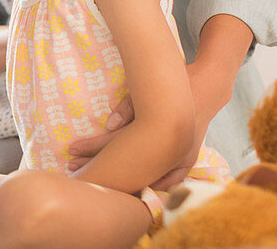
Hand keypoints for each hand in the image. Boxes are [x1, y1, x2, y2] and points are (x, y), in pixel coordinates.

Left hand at [66, 59, 231, 189]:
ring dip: (116, 178)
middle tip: (72, 166)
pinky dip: (140, 184)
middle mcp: (169, 152)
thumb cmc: (174, 87)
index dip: (91, 148)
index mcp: (157, 132)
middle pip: (126, 165)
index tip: (69, 149)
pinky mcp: (183, 163)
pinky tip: (123, 188)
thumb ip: (129, 108)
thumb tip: (109, 124)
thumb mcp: (150, 90)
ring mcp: (179, 161)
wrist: (207, 90)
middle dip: (97, 167)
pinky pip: (159, 181)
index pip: (116, 144)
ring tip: (91, 178)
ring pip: (141, 178)